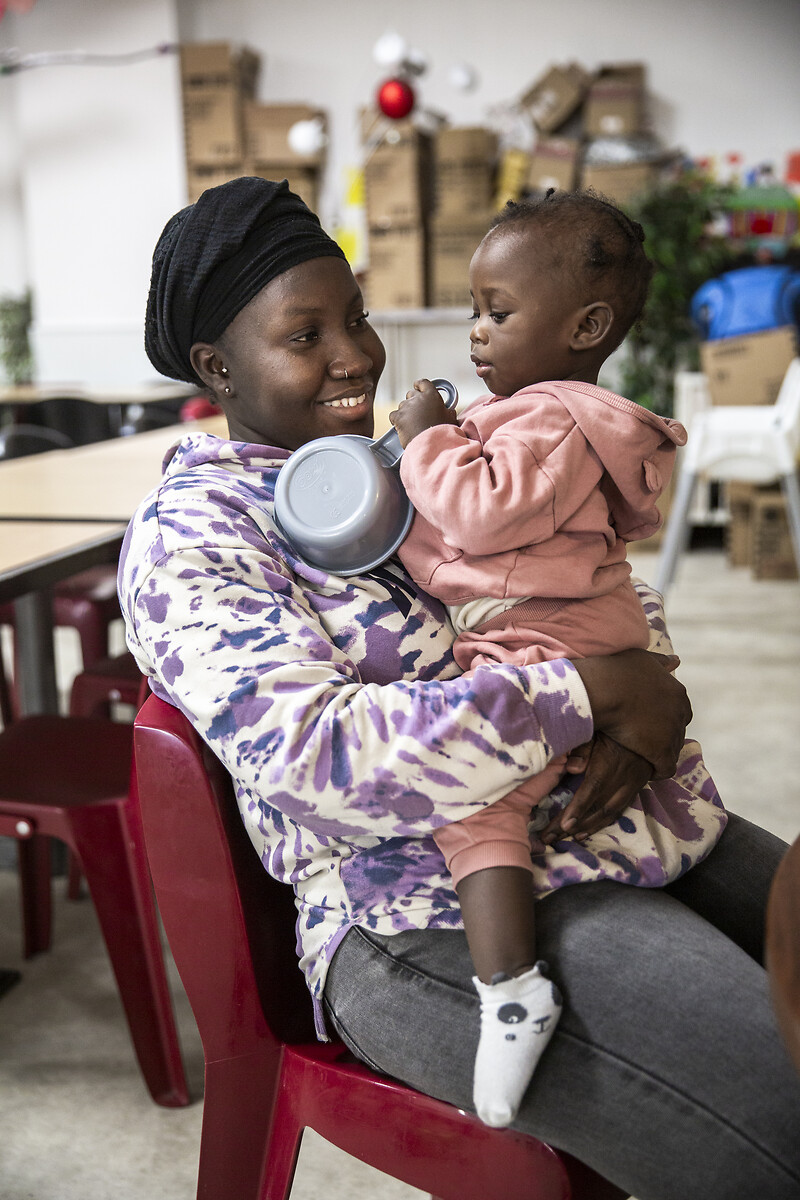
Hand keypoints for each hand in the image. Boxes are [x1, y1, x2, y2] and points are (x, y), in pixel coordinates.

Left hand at [389, 378, 458, 447]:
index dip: (420, 385)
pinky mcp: (398, 417)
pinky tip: (402, 427)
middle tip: (418, 412)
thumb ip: (447, 410)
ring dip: (406, 412)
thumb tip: (448, 411)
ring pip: (402, 405)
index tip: (418, 387)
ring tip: (412, 424)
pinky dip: (396, 420)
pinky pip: (393, 415)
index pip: (423, 382)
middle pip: (410, 394)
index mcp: (432, 395)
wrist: (431, 444)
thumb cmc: (442, 432)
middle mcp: (418, 398)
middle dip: (413, 401)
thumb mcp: (450, 418)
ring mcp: (406, 407)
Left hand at [541, 732, 651, 843]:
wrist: (648, 728)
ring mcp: (631, 786)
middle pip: (598, 807)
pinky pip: (618, 811)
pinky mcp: (635, 789)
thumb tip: (572, 768)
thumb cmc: (614, 728)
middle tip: (551, 836)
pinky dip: (602, 824)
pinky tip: (586, 831)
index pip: (593, 788)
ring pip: (609, 813)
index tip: (564, 824)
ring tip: (567, 838)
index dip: (579, 808)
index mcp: (610, 762)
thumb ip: (583, 748)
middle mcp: (622, 778)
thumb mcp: (597, 731)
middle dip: (574, 825)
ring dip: (587, 828)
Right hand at [573, 647, 690, 779]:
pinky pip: (665, 768)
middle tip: (641, 740)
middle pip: (676, 731)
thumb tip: (676, 661)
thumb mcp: (642, 658)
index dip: (662, 718)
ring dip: (658, 753)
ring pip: (671, 750)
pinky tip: (645, 771)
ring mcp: (672, 733)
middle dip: (662, 736)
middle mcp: (680, 712)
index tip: (645, 722)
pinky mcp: (661, 751)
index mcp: (677, 692)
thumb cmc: (617, 671)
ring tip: (641, 756)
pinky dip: (656, 771)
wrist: (604, 689)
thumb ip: (660, 662)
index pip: (678, 711)